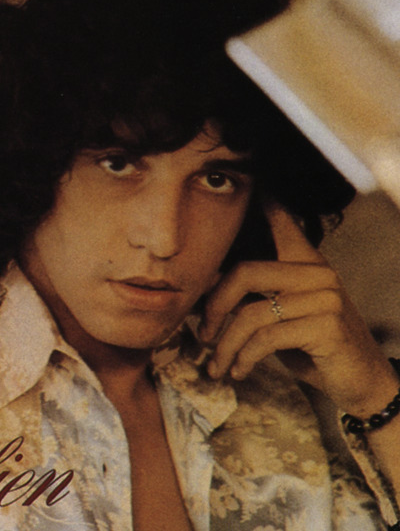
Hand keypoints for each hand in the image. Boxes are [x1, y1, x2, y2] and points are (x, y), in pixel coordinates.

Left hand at [200, 203, 397, 416]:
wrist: (359, 381)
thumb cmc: (310, 345)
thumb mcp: (278, 315)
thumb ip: (253, 295)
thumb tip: (208, 287)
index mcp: (304, 262)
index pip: (283, 222)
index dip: (267, 201)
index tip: (255, 180)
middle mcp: (316, 271)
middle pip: (244, 272)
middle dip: (213, 306)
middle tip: (202, 334)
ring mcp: (325, 296)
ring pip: (251, 313)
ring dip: (225, 345)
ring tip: (216, 364)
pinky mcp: (327, 326)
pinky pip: (266, 338)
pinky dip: (244, 358)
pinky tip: (238, 371)